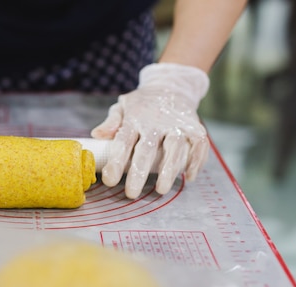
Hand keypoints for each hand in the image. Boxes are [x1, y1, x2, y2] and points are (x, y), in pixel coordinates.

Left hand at [91, 63, 209, 198]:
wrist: (172, 85)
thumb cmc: (142, 104)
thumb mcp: (122, 107)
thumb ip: (111, 122)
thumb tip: (96, 135)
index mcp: (135, 119)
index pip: (123, 142)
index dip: (116, 162)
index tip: (109, 181)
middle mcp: (156, 122)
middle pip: (147, 149)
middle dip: (139, 173)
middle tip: (132, 193)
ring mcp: (177, 125)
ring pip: (175, 148)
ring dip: (169, 169)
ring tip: (161, 189)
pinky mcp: (195, 127)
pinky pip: (199, 145)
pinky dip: (196, 161)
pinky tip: (189, 176)